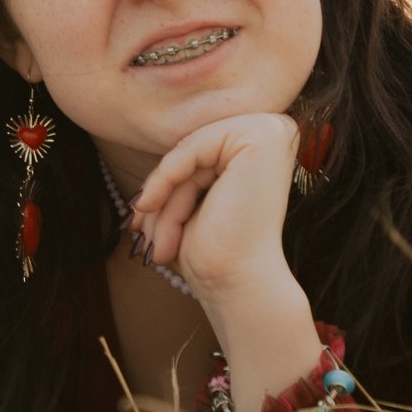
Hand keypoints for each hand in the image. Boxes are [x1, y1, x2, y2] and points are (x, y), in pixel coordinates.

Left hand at [125, 112, 300, 301]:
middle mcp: (275, 131)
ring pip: (188, 153)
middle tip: (139, 232)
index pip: (197, 153)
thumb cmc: (215, 250)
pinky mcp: (261, 137)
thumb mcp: (189, 198)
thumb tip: (147, 160)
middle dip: (161, 192)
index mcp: (262, 145)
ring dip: (163, 198)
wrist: (238, 282)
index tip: (137, 222)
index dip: (164, 184)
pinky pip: (192, 147)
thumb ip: (179, 167)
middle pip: (193, 152)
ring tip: (155, 240)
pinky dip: (166, 179)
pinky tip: (150, 207)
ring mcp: (272, 130)